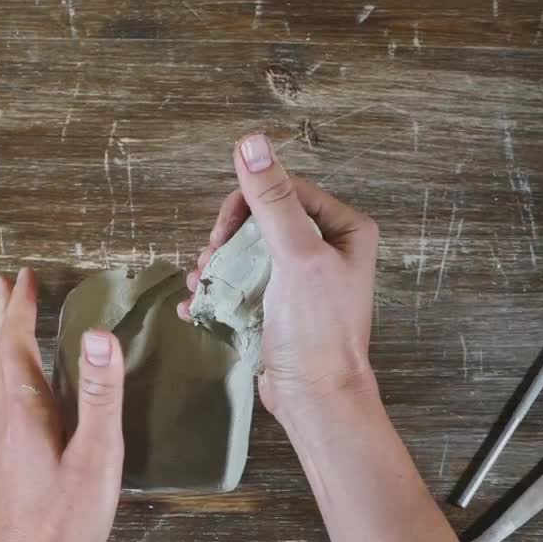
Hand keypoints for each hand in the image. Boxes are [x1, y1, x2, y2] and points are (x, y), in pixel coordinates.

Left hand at [0, 268, 125, 541]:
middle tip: (5, 281)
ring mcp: (3, 437)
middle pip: (0, 352)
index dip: (22, 308)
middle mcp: (6, 416)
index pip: (18, 344)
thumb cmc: (65, 519)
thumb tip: (99, 334)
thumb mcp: (95, 455)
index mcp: (25, 409)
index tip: (26, 275)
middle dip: (4, 315)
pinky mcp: (7, 455)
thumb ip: (98, 395)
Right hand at [178, 134, 380, 422]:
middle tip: (208, 261)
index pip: (285, 191)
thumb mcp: (296, 257)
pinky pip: (242, 282)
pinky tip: (198, 306)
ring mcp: (302, 278)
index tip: (219, 235)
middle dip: (227, 239)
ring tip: (201, 286)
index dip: (245, 205)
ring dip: (216, 265)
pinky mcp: (280, 305)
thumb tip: (250, 143)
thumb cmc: (317, 331)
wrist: (315, 398)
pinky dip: (218, 290)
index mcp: (345, 229)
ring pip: (246, 251)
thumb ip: (273, 200)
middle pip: (261, 220)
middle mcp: (327, 248)